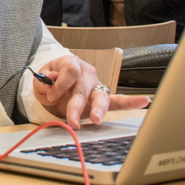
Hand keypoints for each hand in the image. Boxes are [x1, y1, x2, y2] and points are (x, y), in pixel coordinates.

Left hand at [32, 56, 151, 128]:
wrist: (55, 85)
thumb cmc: (49, 81)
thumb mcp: (40, 79)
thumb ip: (43, 80)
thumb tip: (52, 80)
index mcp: (71, 63)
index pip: (70, 70)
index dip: (60, 83)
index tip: (51, 95)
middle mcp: (87, 72)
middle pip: (84, 88)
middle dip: (76, 106)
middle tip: (72, 121)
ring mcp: (96, 85)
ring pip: (101, 96)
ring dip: (99, 109)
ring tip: (97, 120)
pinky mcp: (102, 98)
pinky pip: (118, 101)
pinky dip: (131, 102)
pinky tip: (144, 101)